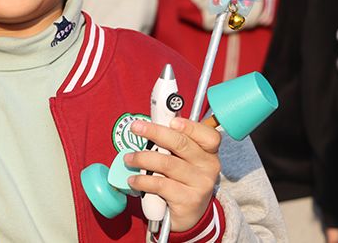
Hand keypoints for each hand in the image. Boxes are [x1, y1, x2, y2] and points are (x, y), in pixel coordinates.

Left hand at [125, 117, 221, 231]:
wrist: (190, 215)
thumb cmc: (182, 181)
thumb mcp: (184, 161)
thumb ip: (173, 145)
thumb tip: (148, 127)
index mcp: (209, 153)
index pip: (208, 135)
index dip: (190, 126)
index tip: (171, 121)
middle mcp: (208, 167)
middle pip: (181, 144)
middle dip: (155, 132)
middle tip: (136, 128)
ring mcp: (200, 184)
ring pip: (167, 164)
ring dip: (142, 158)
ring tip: (128, 159)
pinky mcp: (188, 200)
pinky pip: (160, 184)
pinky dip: (142, 180)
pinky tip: (133, 180)